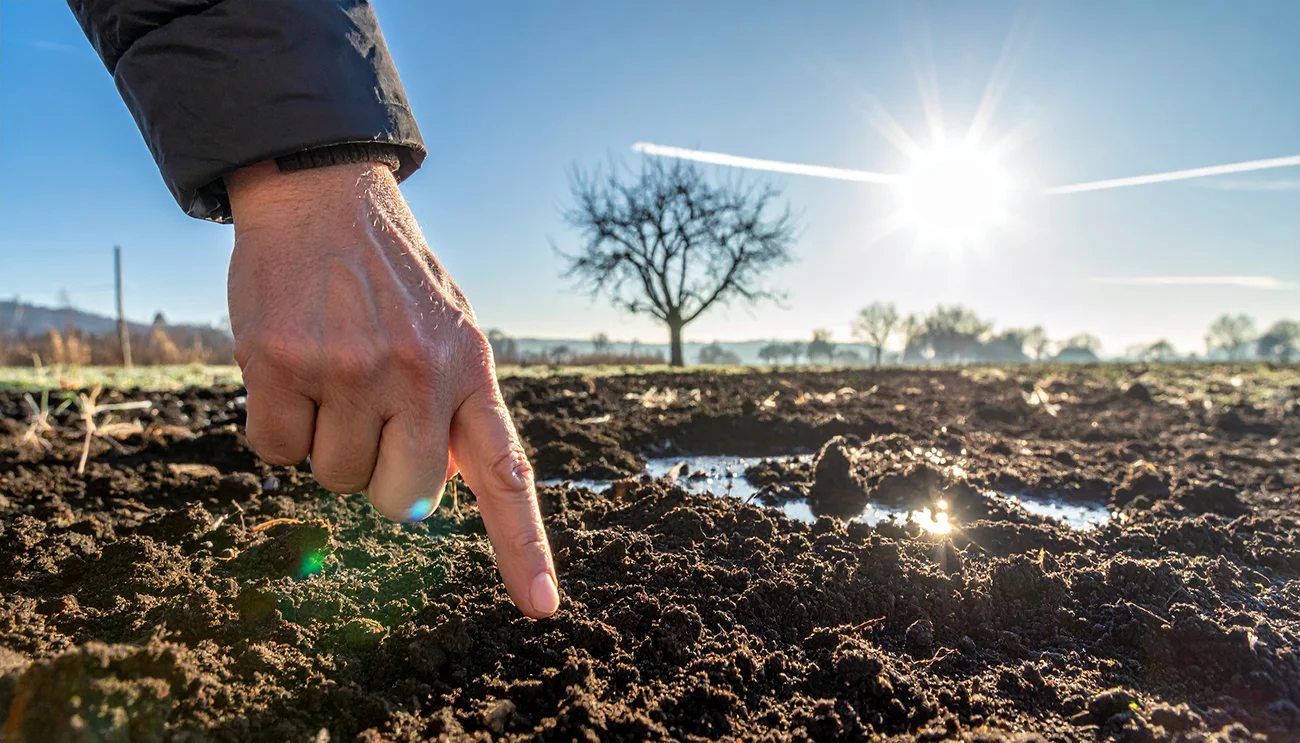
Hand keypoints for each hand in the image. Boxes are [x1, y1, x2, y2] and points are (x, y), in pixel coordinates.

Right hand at [224, 160, 558, 618]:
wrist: (323, 195)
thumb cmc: (390, 278)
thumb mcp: (451, 329)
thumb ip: (459, 405)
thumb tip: (449, 491)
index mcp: (471, 369)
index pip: (508, 474)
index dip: (524, 547)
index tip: (542, 608)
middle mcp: (418, 374)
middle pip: (404, 502)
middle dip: (383, 480)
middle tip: (369, 417)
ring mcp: (350, 369)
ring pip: (335, 480)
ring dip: (326, 443)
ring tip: (330, 372)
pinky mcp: (282, 363)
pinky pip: (275, 452)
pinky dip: (277, 426)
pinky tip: (289, 369)